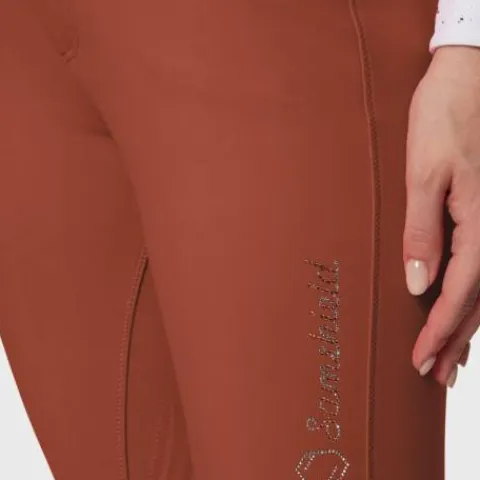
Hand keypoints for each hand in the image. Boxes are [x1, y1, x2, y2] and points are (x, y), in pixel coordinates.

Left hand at [404, 46, 479, 387]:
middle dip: (454, 340)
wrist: (468, 78)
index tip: (421, 360)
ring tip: (451, 360)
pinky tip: (465, 312)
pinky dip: (473, 299)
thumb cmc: (444, 119)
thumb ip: (423, 230)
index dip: (440, 331)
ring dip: (466, 328)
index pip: (460, 293)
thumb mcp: (425, 174)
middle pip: (478, 301)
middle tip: (435, 376)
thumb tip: (418, 284)